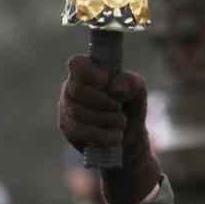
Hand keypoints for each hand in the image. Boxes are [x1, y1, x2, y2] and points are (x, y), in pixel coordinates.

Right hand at [58, 56, 159, 203]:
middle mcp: (72, 89)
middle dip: (103, 101)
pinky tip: (116, 137)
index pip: (77, 64)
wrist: (129, 139)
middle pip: (78, 90)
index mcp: (86, 73)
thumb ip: (130, 82)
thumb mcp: (137, 91)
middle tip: (118, 107)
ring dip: (107, 119)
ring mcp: (67, 110)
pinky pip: (80, 131)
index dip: (90, 72)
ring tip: (121, 123)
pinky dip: (103, 135)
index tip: (105, 81)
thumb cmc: (130, 107)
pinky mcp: (68, 130)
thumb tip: (114, 87)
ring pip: (79, 112)